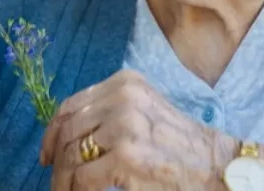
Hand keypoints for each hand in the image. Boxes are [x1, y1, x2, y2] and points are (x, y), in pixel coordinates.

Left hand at [40, 69, 236, 189]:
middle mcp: (122, 99)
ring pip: (71, 155)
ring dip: (63, 180)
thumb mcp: (144, 111)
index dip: (52, 132)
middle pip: (67, 130)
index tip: (46, 154)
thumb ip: (109, 113)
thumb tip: (65, 136)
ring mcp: (124, 127)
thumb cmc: (181, 145)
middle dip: (56, 159)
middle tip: (56, 180)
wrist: (217, 166)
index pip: (71, 105)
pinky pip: (82, 178)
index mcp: (125, 83)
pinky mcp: (126, 158)